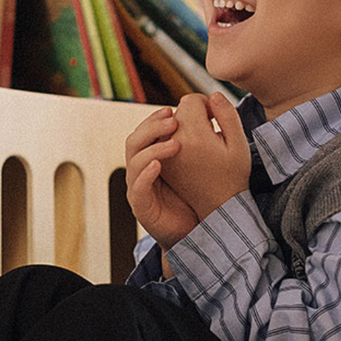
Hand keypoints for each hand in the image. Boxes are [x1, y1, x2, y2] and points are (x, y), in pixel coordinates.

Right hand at [125, 106, 198, 250]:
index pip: (144, 132)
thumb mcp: (197, 163)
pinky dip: (145, 174)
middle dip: (151, 127)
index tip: (173, 109)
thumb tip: (206, 112)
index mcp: (151, 158)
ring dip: (153, 148)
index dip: (154, 119)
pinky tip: (159, 165)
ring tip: (175, 142)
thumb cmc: (196, 195)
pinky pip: (137, 188)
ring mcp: (139, 188)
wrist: (196, 231)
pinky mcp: (142, 207)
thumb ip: (195, 141)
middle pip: (134, 141)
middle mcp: (141, 170)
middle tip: (173, 119)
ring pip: (133, 161)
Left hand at [157, 93, 250, 221]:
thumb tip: (213, 94)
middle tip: (210, 129)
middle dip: (193, 114)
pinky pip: (162, 141)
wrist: (218, 209)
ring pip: (167, 126)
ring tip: (199, 141)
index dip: (205, 104)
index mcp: (195, 135)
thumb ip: (228, 115)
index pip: (190, 100)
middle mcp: (175, 143)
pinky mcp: (162, 165)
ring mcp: (166, 155)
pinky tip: (189, 150)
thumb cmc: (233, 175)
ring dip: (182, 127)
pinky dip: (173, 140)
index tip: (215, 117)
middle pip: (178, 111)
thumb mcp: (239, 144)